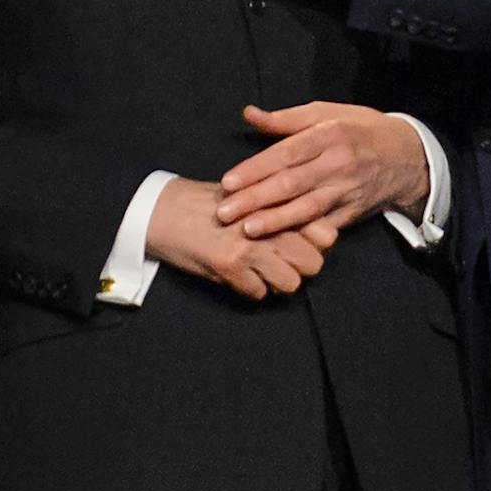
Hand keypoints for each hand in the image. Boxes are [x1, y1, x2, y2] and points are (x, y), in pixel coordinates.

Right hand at [144, 176, 324, 299]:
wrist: (164, 209)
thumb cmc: (211, 203)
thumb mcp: (252, 197)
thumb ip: (284, 212)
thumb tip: (320, 235)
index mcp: (278, 205)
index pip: (326, 235)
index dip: (317, 246)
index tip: (303, 246)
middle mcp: (270, 225)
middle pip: (313, 264)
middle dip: (300, 268)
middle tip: (280, 264)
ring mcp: (251, 246)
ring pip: (290, 284)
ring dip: (276, 282)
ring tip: (260, 272)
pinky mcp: (230, 265)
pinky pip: (258, 293)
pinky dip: (249, 289)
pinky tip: (238, 275)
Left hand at [215, 103, 430, 249]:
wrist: (408, 156)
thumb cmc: (362, 130)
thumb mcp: (329, 113)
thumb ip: (287, 119)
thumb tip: (249, 114)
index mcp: (330, 134)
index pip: (286, 154)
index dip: (256, 169)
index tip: (227, 182)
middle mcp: (338, 163)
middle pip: (291, 184)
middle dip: (255, 199)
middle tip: (224, 212)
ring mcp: (347, 190)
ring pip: (306, 208)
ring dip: (275, 221)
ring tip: (248, 230)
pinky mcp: (353, 212)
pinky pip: (324, 225)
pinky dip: (302, 235)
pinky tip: (280, 242)